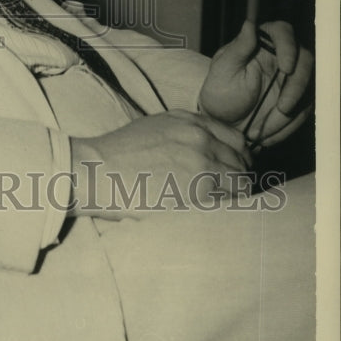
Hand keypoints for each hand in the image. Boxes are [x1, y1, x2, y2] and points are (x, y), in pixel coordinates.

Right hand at [67, 110, 251, 219]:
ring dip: (235, 197)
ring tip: (220, 210)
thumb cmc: (119, 154)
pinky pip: (231, 204)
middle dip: (239, 178)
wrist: (98, 171)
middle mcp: (200, 138)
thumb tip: (207, 151)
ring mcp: (202, 164)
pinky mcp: (198, 192)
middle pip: (242, 162)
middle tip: (228, 195)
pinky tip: (215, 218)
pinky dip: (229, 211)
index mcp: (189, 122)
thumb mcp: (155, 127)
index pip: (236, 140)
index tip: (233, 172)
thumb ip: (185, 133)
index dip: (238, 158)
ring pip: (241, 184)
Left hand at [198, 20, 313, 146]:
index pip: (283, 32)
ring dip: (294, 109)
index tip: (286, 68)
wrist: (225, 121)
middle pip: (306, 59)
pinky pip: (306, 109)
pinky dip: (291, 124)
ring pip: (311, 86)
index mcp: (261, 42)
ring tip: (266, 126)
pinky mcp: (299, 99)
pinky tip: (269, 133)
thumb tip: (249, 23)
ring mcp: (293, 78)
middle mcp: (282, 56)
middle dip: (298, 85)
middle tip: (283, 106)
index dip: (289, 47)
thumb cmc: (220, 90)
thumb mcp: (224, 70)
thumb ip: (239, 47)